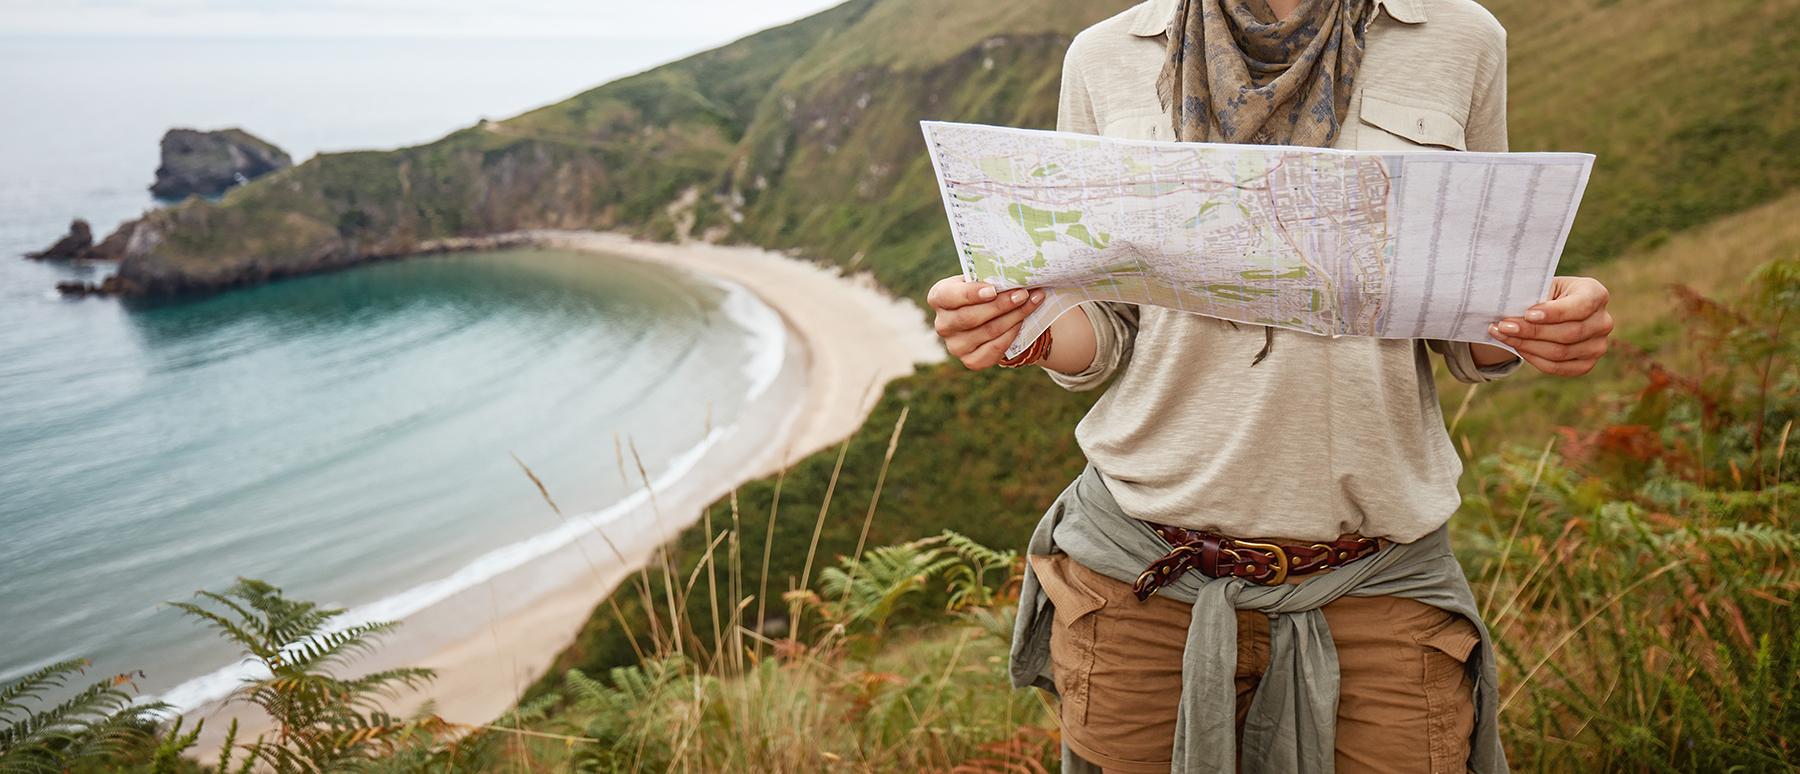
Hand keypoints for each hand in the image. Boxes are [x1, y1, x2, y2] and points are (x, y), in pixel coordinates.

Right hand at [927, 276, 1045, 369]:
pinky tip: (1022, 321)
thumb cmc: (983, 292)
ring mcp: (955, 346)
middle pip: (971, 316)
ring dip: (1014, 316)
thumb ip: (988, 277)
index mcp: (938, 297)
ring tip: (1032, 301)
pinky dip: (1012, 333)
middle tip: (1023, 293)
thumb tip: (1014, 274)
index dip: (970, 294)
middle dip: (1001, 304)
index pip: (949, 296)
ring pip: (988, 331)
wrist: (989, 318)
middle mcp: (943, 324)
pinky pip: (995, 348)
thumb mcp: (979, 279)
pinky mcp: (971, 361)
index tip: (993, 290)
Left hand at [1487, 276, 1612, 375]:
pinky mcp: (1586, 364)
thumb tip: (1512, 310)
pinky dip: (1532, 358)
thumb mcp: (1542, 287)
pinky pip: (1557, 367)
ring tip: (1502, 335)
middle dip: (1532, 331)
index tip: (1527, 314)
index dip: (1554, 313)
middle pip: (1569, 333)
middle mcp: (1603, 321)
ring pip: (1560, 352)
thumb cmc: (1545, 294)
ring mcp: (1598, 345)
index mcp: (1596, 294)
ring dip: (1526, 345)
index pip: (1581, 306)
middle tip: (1503, 326)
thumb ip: (1534, 296)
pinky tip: (1516, 347)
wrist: (1551, 311)